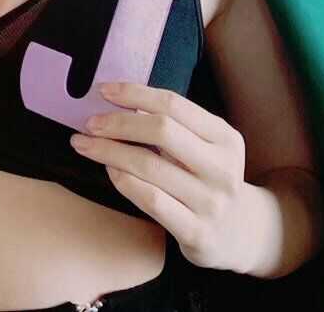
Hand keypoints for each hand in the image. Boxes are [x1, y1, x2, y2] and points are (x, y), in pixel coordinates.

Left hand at [68, 80, 257, 272]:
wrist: (236, 234)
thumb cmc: (206, 179)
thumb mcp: (203, 146)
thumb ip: (172, 124)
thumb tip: (120, 98)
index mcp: (225, 138)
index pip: (173, 104)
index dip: (135, 93)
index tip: (104, 90)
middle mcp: (223, 168)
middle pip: (161, 130)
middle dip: (118, 122)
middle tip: (90, 122)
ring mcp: (211, 202)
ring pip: (149, 165)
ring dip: (110, 151)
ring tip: (87, 144)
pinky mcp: (196, 232)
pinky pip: (150, 199)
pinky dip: (123, 180)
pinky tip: (109, 170)